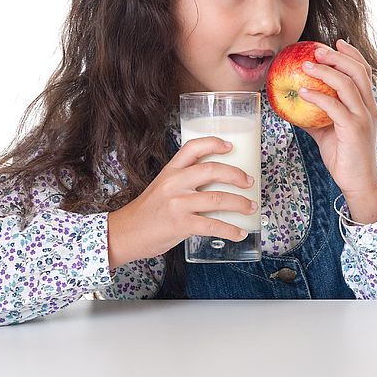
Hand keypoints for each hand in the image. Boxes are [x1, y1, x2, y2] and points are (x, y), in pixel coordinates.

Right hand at [107, 137, 257, 266]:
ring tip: (251, 206)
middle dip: (236, 175)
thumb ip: (183, 183)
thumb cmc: (147, 212)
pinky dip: (230, 230)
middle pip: (211, 170)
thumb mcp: (161, 188)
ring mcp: (177, 204)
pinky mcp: (180, 224)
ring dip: (240, 203)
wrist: (125, 234)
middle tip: (249, 181)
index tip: (230, 146)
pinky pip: (212, 225)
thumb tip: (217, 184)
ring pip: (217, 198)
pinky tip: (239, 233)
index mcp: (170, 171)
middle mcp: (174, 183)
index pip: (192, 148)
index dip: (214, 143)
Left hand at [298, 39, 376, 221]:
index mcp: (366, 105)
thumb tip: (293, 103)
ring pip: (348, 85)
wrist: (358, 182)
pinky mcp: (354, 130)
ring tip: (306, 65)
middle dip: (337, 56)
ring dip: (326, 72)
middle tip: (316, 49)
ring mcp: (363, 118)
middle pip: (358, 72)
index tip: (336, 42)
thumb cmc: (344, 157)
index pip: (364, 72)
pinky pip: (335, 107)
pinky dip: (318, 96)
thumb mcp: (327, 131)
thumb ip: (316, 115)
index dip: (351, 54)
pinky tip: (303, 92)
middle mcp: (369, 108)